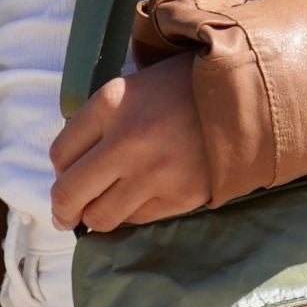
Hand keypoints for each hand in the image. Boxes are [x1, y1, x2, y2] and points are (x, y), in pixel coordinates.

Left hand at [48, 54, 211, 231]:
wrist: (247, 95)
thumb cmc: (184, 87)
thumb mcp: (133, 87)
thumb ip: (100, 122)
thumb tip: (70, 169)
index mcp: (111, 103)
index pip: (60, 154)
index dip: (59, 172)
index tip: (67, 178)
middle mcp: (127, 139)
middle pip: (69, 193)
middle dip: (63, 210)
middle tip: (67, 215)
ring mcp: (154, 172)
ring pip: (100, 217)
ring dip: (96, 216)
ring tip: (105, 207)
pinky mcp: (180, 196)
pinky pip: (138, 220)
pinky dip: (133, 214)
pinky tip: (141, 198)